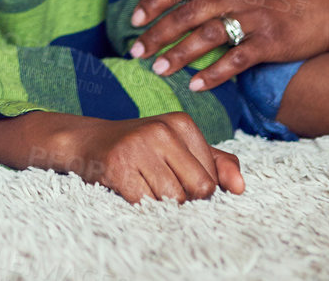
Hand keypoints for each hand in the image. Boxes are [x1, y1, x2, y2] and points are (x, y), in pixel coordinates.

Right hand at [48, 111, 244, 203]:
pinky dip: (140, 205)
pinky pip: (145, 204)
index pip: (212, 179)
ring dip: (160, 203)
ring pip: (173, 200)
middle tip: (160, 186)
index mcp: (182, 123)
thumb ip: (217, 164)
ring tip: (143, 185)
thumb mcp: (180, 148)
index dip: (194, 189)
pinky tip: (128, 188)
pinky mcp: (117, 165)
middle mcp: (161, 130)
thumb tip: (241, 188)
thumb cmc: (141, 148)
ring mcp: (138, 146)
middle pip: (198, 190)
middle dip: (183, 199)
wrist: (87, 142)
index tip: (171, 176)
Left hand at [129, 0, 328, 90]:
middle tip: (136, 53)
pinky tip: (196, 86)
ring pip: (209, 35)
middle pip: (188, 13)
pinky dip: (215, 74)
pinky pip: (237, 59)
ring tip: (159, 70)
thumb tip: (175, 3)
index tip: (133, 20)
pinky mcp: (272, 42)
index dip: (154, 0)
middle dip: (158, 33)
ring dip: (180, 54)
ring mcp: (255, 18)